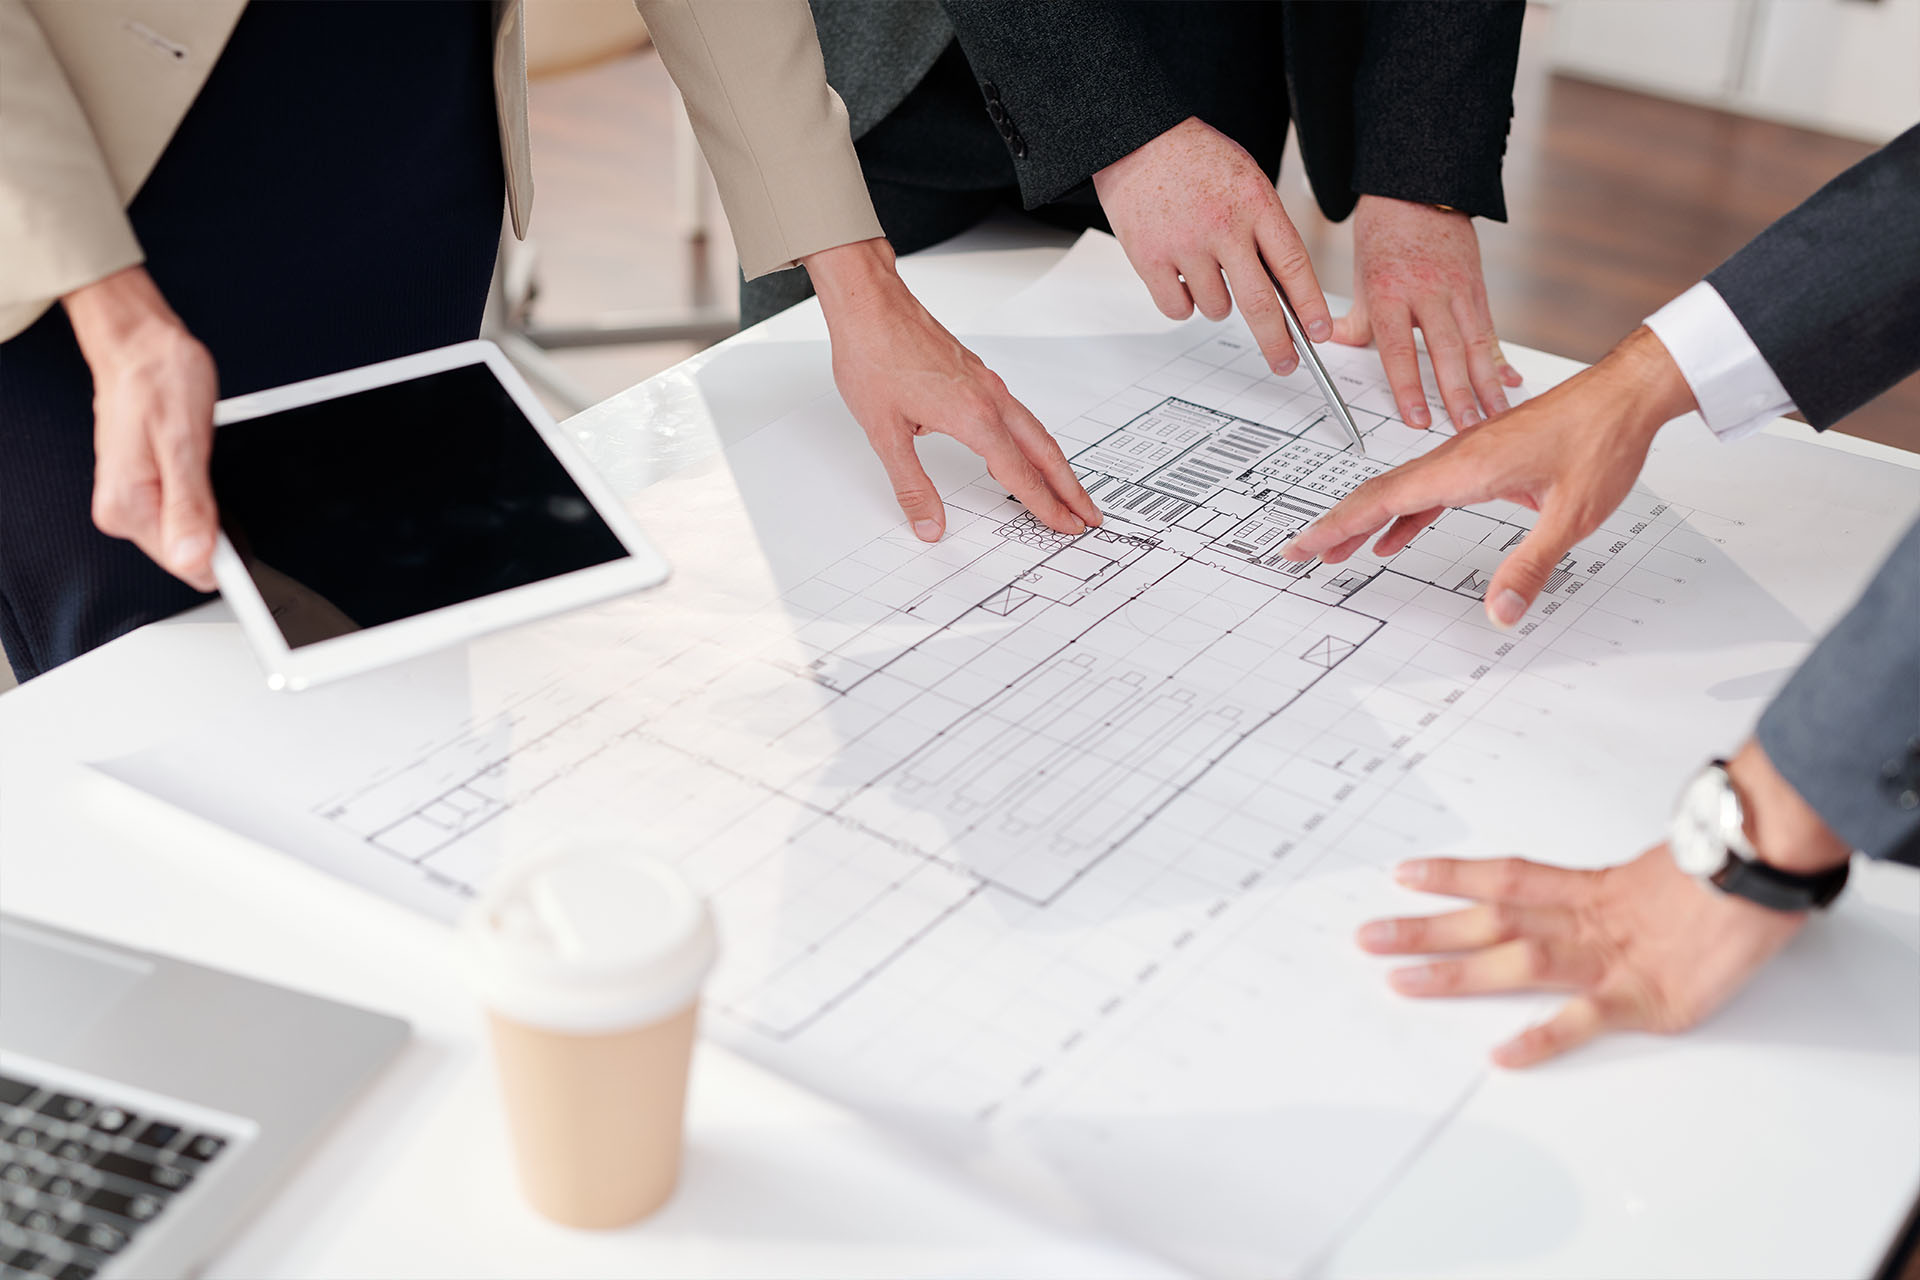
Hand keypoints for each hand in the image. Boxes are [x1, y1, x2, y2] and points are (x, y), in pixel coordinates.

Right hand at [64, 266, 220, 590]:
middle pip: (189, 553)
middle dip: (216, 527)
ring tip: (201, 462)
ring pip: (188, 534)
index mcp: (128, 507)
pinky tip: (197, 466)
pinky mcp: (142, 490)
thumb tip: (195, 558)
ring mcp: (131, 502)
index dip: (225, 560)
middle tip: (217, 478)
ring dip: (208, 507)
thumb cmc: (159, 379)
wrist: (139, 346)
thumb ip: (189, 504)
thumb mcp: (184, 442)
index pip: (187, 566)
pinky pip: (182, 514)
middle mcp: (122, 511)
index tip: (245, 546)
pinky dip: (200, 496)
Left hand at [804, 238, 1101, 540]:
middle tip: (1089, 515)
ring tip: (1068, 489)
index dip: (1046, 506)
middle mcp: (990, 398)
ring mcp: (988, 383)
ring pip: (1035, 430)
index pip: (1020, 474)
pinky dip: (1033, 439)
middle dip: (1070, 488)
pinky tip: (1024, 448)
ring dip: (1055, 464)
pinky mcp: (978, 373)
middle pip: (1044, 452)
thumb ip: (911, 485)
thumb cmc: (873, 356)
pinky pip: (1018, 414)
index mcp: (973, 417)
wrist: (870, 303)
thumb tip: (928, 524)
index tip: (1066, 527)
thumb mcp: (885, 434)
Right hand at [1093, 116, 1332, 375]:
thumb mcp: (1246, 180)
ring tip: (1203, 267)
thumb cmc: (1194, 159)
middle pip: (1259, 303)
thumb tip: (1283, 291)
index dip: (1310, 305)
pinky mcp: (1149, 259)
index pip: (1293, 265)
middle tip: (1285, 362)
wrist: (1136, 138)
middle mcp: (1223, 227)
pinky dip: (1181, 303)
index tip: (1319, 332)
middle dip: (1277, 341)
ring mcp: (1185, 245)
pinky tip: (1178, 275)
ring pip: (1215, 309)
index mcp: (1255, 203)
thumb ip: (1264, 230)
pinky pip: (1177, 309)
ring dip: (1216, 302)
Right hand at [1281, 327, 1696, 627]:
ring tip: (1338, 553)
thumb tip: (1500, 614)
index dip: (1336, 527)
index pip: (1381, 501)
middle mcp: (1456, 457)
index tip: (1301, 547)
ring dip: (1364, 522)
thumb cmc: (1602, 440)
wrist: (1625, 395)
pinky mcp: (1483, 459)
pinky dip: (1403, 516)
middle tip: (1300, 553)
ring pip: (1399, 492)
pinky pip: (1428, 491)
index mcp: (1465, 468)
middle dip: (1334, 527)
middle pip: (1377, 494)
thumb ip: (1530, 567)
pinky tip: (1394, 537)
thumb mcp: (1572, 517)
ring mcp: (1467, 456)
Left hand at [1332, 195, 1523, 429]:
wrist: (1418, 188)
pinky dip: (1500, 358)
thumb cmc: (1384, 233)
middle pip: (1445, 351)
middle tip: (1467, 428)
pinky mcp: (1477, 287)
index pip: (1398, 349)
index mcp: (1389, 293)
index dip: (1408, 387)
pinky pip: (1490, 329)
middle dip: (1458, 393)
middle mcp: (1427, 293)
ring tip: (1496, 416)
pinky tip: (1511, 383)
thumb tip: (1338, 347)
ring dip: (1487, 385)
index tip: (1417, 418)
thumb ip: (1356, 320)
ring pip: (1476, 343)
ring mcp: (1457, 290)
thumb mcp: (1360, 277)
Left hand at [1357, 739, 1850, 1067]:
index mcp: (1586, 889)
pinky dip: (1542, 1036)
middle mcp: (1583, 920)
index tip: (1402, 876)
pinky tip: (1501, 1054)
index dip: (1451, 875)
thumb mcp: (1654, 872)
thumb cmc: (1719, 871)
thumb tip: (1589, 897)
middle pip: (1487, 920)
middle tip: (1366, 938)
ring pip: (1515, 962)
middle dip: (1422, 930)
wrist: (1764, 871)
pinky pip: (1581, 1019)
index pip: (1503, 876)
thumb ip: (1612, 890)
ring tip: (1401, 982)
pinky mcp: (1641, 999)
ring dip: (1455, 973)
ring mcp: (1607, 960)